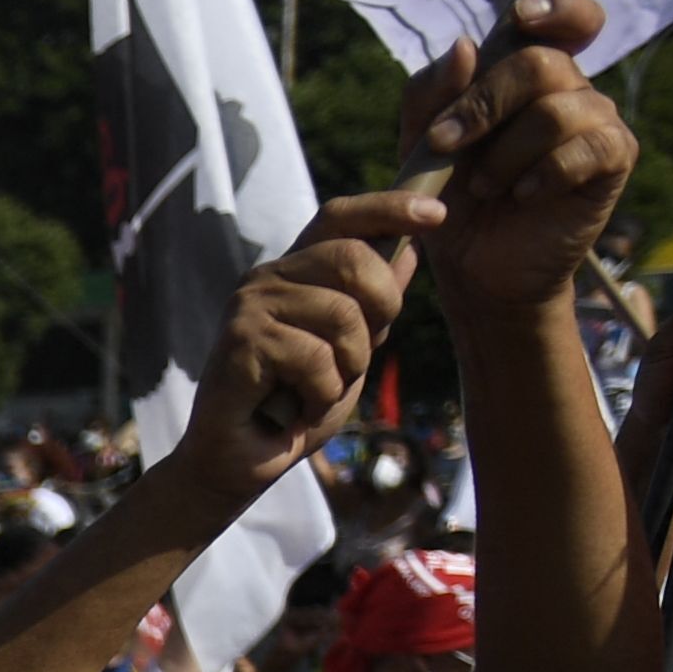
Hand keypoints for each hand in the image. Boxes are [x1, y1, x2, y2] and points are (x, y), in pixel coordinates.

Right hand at [179, 188, 440, 473]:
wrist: (236, 464)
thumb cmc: (293, 408)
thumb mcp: (351, 351)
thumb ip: (373, 305)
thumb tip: (411, 250)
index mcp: (294, 273)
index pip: (340, 217)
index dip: (388, 207)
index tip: (436, 215)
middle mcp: (267, 278)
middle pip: (351, 258)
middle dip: (381, 310)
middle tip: (359, 357)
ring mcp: (249, 307)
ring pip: (341, 315)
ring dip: (349, 367)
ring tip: (319, 391)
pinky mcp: (240, 342)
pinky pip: (316, 359)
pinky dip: (321, 396)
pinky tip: (297, 410)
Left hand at [402, 0, 632, 320]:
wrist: (473, 266)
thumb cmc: (449, 196)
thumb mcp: (420, 142)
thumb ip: (431, 92)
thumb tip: (466, 45)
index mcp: (527, 70)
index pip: (566, 14)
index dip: (556, 4)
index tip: (522, 15)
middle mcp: (569, 87)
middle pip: (541, 62)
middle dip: (484, 104)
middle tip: (446, 144)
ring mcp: (596, 121)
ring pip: (557, 109)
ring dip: (505, 153)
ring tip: (482, 187)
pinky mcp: (613, 160)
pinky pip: (589, 147)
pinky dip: (544, 173)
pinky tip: (521, 195)